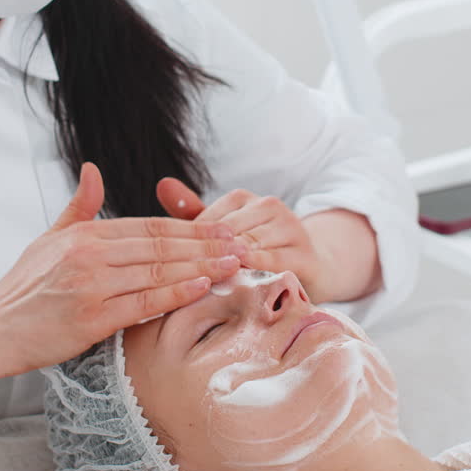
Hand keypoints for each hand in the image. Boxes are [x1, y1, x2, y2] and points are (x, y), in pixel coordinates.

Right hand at [0, 163, 245, 375]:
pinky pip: (143, 303)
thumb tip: (92, 170)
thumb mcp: (48, 238)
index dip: (189, 228)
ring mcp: (91, 287)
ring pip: (157, 272)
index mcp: (84, 235)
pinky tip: (202, 287)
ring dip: (201, 267)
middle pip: (160, 246)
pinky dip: (175, 294)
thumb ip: (79, 206)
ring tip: (233, 265)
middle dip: (205, 245)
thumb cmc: (23, 288)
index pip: (148, 227)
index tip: (221, 229)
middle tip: (241, 245)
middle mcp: (89, 256)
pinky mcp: (91, 319)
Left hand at [156, 177, 321, 297]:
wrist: (308, 266)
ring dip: (227, 267)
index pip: (209, 220)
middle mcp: (270, 207)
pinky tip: (237, 286)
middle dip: (206, 257)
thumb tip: (162, 184)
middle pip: (229, 234)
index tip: (168, 266)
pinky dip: (254, 275)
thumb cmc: (253, 250)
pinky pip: (274, 265)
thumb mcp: (221, 231)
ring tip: (203, 285)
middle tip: (179, 279)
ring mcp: (291, 229)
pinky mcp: (306, 255)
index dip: (189, 244)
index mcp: (245, 198)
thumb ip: (191, 212)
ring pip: (250, 248)